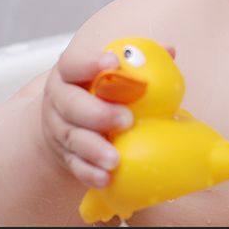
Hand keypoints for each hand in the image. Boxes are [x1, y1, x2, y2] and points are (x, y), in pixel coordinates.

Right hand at [40, 44, 176, 188]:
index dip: (90, 62)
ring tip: (115, 158)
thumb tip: (169, 51)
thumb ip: (135, 61)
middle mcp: (60, 100)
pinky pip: (75, 165)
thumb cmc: (94, 92)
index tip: (113, 63)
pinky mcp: (65, 155)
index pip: (74, 63)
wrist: (64, 122)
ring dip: (94, 149)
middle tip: (126, 119)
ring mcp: (60, 129)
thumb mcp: (105, 72)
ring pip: (73, 138)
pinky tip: (105, 177)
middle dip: (98, 113)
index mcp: (70, 74)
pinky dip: (89, 172)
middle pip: (71, 104)